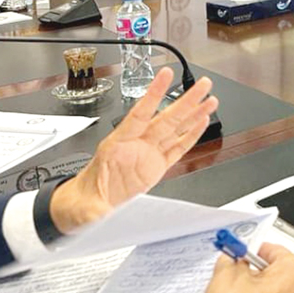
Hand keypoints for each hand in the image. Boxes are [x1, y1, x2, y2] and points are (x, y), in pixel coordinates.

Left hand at [49, 68, 217, 233]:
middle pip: (166, 118)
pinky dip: (190, 135)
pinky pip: (177, 148)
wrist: (85, 206)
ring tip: (210, 100)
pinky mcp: (156, 167)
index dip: (154, 94)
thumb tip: (100, 217)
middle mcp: (136, 145)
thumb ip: (95, 211)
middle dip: (185, 100)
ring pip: (175, 130)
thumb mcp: (86, 208)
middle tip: (202, 84)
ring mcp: (147, 155)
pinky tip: (201, 123)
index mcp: (118, 146)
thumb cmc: (83, 199)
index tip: (166, 75)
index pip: (140, 114)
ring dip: (193, 114)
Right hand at [206, 244, 293, 292]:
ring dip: (248, 290)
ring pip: (267, 289)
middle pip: (269, 270)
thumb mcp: (226, 279)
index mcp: (293, 270)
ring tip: (231, 292)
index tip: (235, 250)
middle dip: (248, 273)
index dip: (248, 250)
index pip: (269, 248)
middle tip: (229, 274)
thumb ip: (229, 260)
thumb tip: (229, 257)